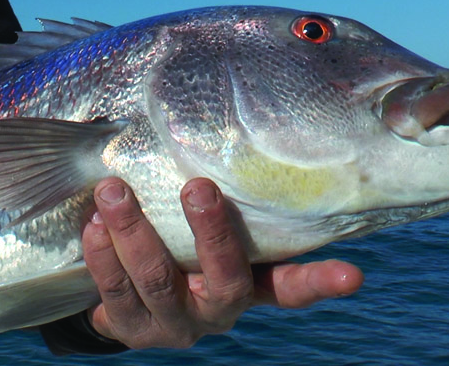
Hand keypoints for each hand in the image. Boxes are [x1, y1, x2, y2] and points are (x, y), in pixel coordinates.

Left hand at [82, 177, 362, 348]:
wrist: (123, 291)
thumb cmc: (176, 242)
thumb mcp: (202, 228)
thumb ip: (220, 197)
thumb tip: (231, 119)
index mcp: (247, 285)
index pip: (289, 286)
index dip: (319, 283)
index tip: (354, 276)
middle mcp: (217, 310)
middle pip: (225, 279)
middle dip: (211, 233)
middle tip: (198, 188)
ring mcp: (174, 325)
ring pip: (158, 281)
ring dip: (134, 233)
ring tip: (113, 191)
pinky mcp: (131, 330)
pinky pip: (114, 295)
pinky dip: (103, 257)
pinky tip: (94, 226)